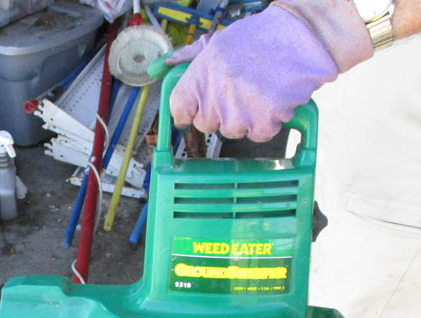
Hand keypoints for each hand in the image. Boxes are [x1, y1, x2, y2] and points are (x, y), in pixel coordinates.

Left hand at [165, 2, 370, 141]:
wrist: (304, 35)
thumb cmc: (260, 38)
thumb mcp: (217, 42)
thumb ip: (187, 58)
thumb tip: (161, 66)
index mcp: (199, 75)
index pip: (178, 109)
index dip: (188, 110)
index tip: (194, 109)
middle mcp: (215, 94)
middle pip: (206, 124)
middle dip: (220, 112)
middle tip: (238, 91)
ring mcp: (239, 111)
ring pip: (232, 131)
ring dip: (245, 118)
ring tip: (258, 91)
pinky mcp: (263, 121)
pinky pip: (257, 134)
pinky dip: (267, 122)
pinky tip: (273, 99)